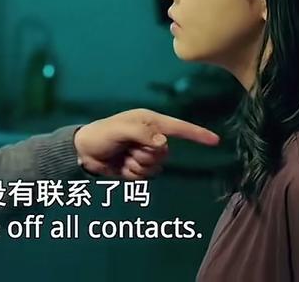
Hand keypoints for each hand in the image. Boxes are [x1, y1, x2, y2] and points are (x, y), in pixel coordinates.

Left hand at [73, 109, 219, 178]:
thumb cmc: (100, 135)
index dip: (197, 134)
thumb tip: (162, 143)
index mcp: (149, 121)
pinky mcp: (139, 167)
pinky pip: (146, 177)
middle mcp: (151, 136)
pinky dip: (133, 175)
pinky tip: (121, 166)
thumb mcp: (119, 129)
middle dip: (146, 154)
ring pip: (156, 166)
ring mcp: (145, 153)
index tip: (215, 140)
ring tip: (123, 157)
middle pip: (165, 152)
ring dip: (138, 166)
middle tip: (128, 149)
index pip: (179, 127)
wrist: (83, 153)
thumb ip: (141, 133)